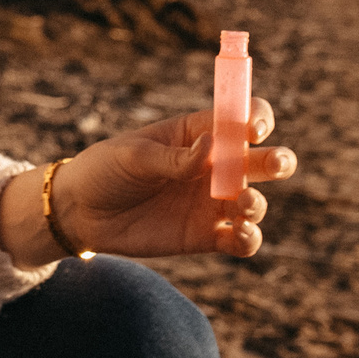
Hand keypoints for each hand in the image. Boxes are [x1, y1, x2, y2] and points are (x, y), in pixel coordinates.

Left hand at [0, 99, 295, 264]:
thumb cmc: (105, 169)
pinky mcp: (207, 235)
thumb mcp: (133, 155)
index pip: (240, 118)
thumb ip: (174, 157)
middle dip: (277, 159)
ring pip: (254, 202)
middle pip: (260, 160)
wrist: (81, 213)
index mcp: (198, 133)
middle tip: (275, 163)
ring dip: (257, 202)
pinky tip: (237, 234)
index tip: (253, 129)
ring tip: (240, 202)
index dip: (256, 119)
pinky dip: (249, 238)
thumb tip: (212, 144)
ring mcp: (212, 202)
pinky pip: (242, 239)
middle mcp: (213, 166)